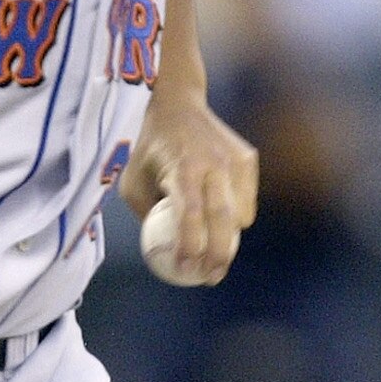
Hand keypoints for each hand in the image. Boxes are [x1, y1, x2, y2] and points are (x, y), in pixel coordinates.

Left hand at [121, 86, 257, 284]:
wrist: (177, 104)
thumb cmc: (148, 150)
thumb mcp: (132, 181)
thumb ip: (147, 216)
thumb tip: (160, 254)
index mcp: (182, 168)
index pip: (190, 216)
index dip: (189, 248)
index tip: (183, 271)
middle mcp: (213, 164)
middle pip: (222, 220)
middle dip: (219, 256)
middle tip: (210, 277)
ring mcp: (235, 160)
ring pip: (239, 214)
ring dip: (228, 237)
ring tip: (214, 252)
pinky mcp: (248, 159)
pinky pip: (245, 200)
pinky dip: (235, 215)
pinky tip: (220, 220)